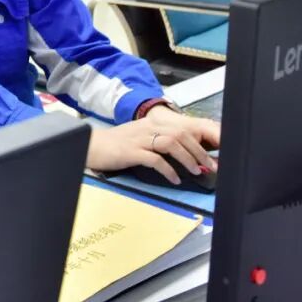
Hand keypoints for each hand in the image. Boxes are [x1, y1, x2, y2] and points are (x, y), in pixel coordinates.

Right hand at [87, 109, 220, 184]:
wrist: (89, 145)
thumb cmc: (114, 144)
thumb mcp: (138, 136)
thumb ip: (158, 141)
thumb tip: (183, 152)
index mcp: (150, 123)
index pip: (182, 128)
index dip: (200, 141)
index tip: (212, 155)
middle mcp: (147, 128)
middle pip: (180, 134)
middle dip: (199, 151)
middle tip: (210, 166)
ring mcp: (139, 139)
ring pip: (171, 143)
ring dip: (187, 158)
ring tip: (196, 171)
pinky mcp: (131, 152)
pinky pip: (155, 159)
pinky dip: (168, 170)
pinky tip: (174, 179)